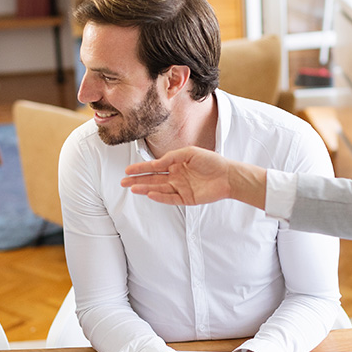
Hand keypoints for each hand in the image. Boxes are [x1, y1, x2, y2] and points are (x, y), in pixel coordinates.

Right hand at [122, 146, 265, 208]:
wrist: (228, 175)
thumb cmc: (212, 161)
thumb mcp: (189, 152)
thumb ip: (171, 157)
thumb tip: (157, 163)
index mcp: (176, 164)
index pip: (154, 167)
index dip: (141, 168)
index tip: (128, 170)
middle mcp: (176, 176)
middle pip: (153, 179)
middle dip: (138, 180)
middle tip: (123, 182)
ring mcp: (180, 188)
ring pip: (158, 189)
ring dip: (145, 188)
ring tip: (132, 188)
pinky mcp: (186, 199)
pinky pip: (170, 198)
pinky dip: (160, 196)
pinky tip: (150, 193)